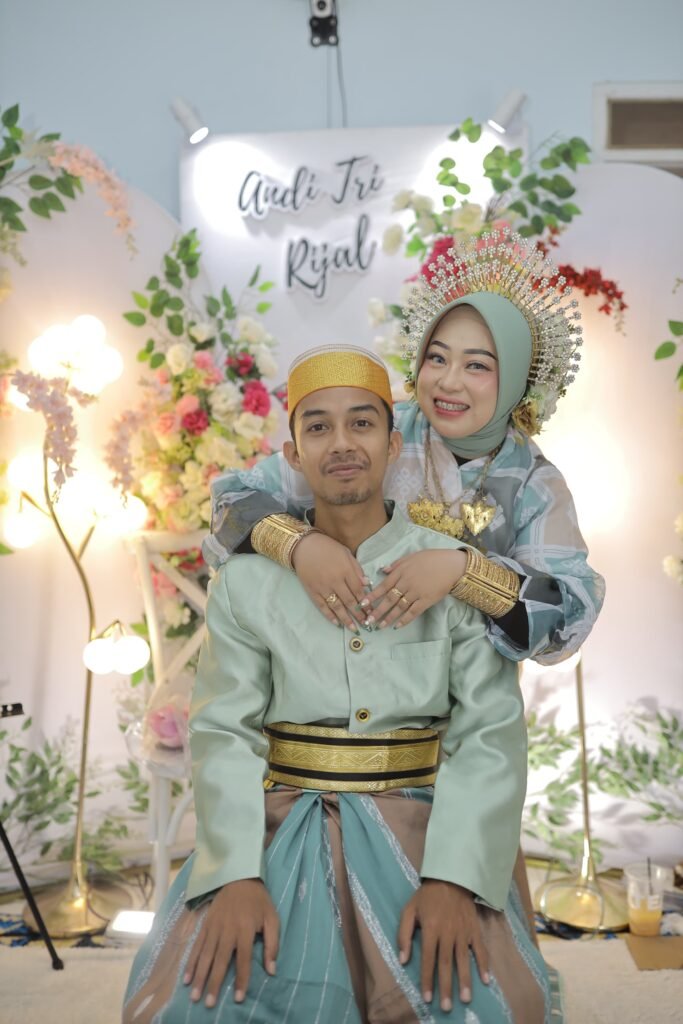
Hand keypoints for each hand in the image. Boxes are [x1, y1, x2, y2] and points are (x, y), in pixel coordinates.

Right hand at [184, 879, 278, 1007]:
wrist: (239, 877)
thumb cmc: (258, 901)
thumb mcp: (272, 918)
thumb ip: (272, 944)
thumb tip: (272, 970)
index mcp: (246, 929)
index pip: (243, 959)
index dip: (241, 979)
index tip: (238, 998)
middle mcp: (228, 930)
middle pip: (220, 960)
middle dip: (213, 982)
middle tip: (208, 1003)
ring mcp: (214, 927)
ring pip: (205, 955)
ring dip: (199, 976)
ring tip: (194, 995)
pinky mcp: (205, 924)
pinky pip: (197, 946)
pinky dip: (191, 962)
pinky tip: (186, 977)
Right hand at [291, 531, 368, 631]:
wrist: (304, 546)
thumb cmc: (327, 548)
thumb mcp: (346, 553)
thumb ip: (357, 569)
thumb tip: (367, 584)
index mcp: (345, 570)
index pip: (358, 590)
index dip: (366, 602)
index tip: (372, 611)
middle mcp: (335, 580)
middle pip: (349, 601)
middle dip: (359, 614)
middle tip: (366, 624)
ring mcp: (323, 587)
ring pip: (336, 606)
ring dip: (346, 619)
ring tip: (353, 628)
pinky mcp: (312, 591)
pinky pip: (322, 606)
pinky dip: (329, 616)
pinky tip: (336, 623)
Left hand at [364, 549, 467, 629]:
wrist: (451, 565)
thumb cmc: (432, 559)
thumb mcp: (411, 557)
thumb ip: (396, 564)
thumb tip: (382, 570)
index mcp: (401, 572)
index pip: (382, 586)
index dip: (372, 596)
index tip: (362, 604)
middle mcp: (406, 583)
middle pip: (389, 599)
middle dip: (377, 611)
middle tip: (367, 621)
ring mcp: (416, 593)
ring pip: (399, 607)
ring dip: (389, 617)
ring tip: (379, 626)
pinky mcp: (426, 601)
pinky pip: (413, 612)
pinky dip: (405, 620)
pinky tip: (397, 626)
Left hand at [398, 879, 488, 1011]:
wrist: (451, 877)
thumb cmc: (427, 896)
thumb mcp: (409, 910)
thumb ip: (404, 934)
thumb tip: (403, 960)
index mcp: (431, 929)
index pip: (428, 959)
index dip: (427, 979)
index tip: (427, 998)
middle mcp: (448, 933)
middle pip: (446, 964)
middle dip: (446, 987)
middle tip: (447, 1007)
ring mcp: (463, 932)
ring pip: (464, 960)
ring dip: (465, 980)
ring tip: (465, 999)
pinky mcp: (474, 930)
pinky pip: (480, 949)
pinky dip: (483, 964)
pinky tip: (485, 979)